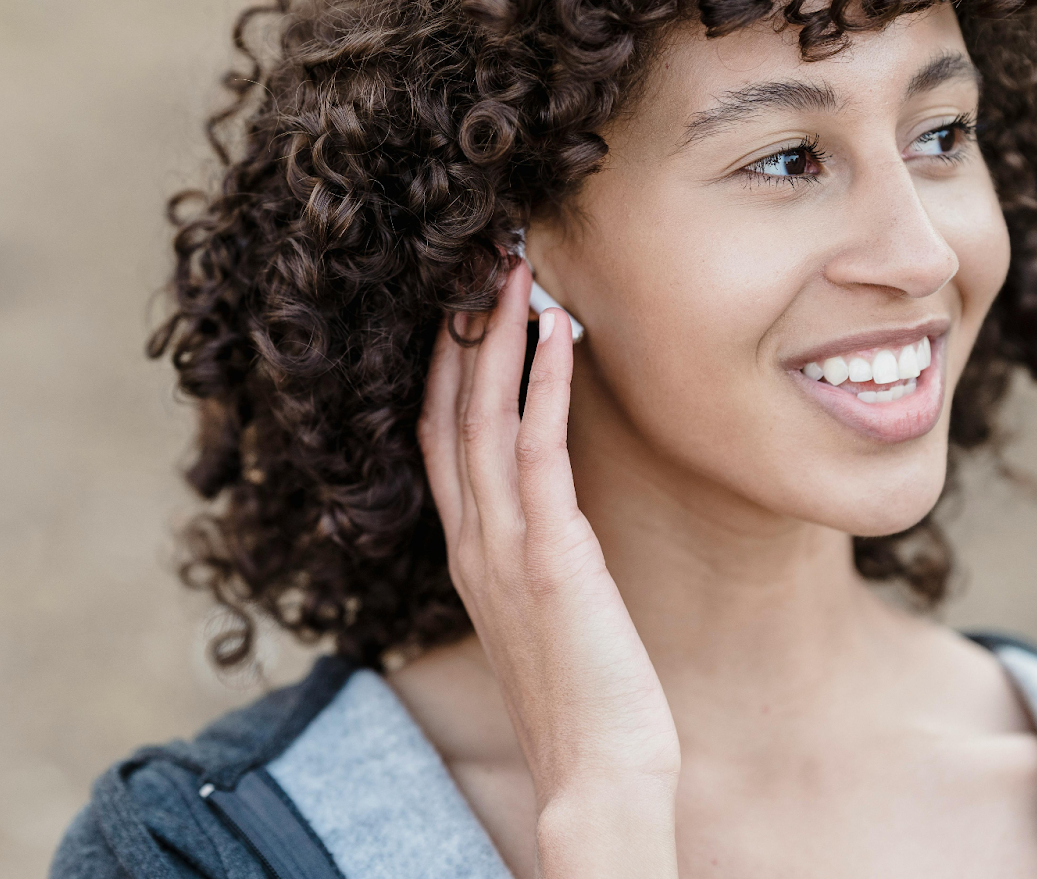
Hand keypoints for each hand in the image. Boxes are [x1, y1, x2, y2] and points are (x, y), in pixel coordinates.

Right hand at [418, 258, 679, 878]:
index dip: (444, 367)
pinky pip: (537, 454)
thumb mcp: (544, 614)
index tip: (462, 305)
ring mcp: (501, 549)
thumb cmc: (584, 700)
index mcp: (468, 552)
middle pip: (447, 413)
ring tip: (514, 271)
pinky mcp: (548, 559)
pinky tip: (556, 335)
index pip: (438, 438)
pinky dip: (541, 388)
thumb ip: (533, 558)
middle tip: (480, 260)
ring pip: (483, 420)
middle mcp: (470, 542)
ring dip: (496, 339)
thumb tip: (552, 514)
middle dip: (459, 332)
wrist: (597, 776)